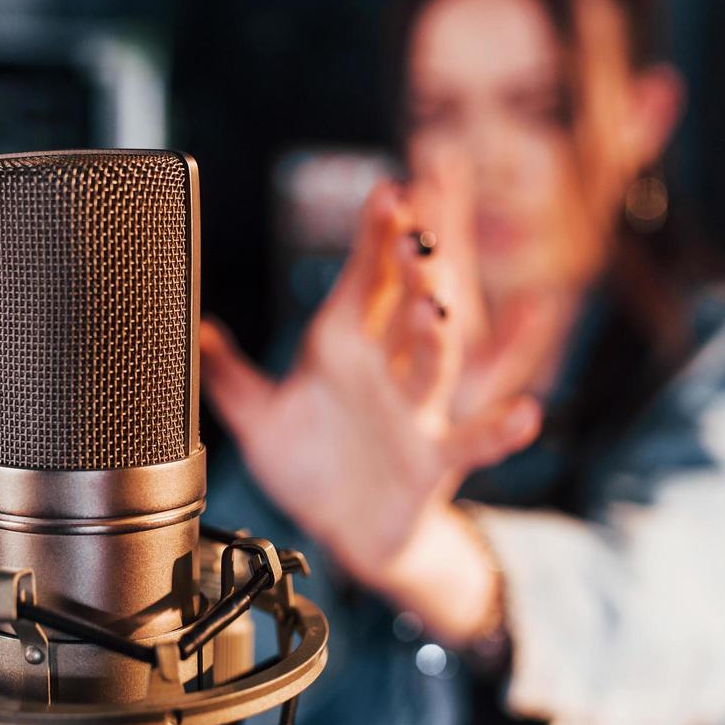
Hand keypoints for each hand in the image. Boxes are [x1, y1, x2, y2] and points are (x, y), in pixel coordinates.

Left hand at [201, 163, 558, 602]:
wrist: (344, 531)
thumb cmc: (308, 464)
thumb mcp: (260, 422)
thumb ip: (230, 378)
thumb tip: (197, 330)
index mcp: (344, 348)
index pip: (361, 283)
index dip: (374, 240)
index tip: (385, 194)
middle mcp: (386, 370)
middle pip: (404, 309)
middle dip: (410, 270)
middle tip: (414, 230)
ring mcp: (416, 412)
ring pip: (434, 365)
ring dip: (436, 335)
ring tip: (437, 305)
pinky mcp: (436, 459)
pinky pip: (473, 442)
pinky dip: (500, 431)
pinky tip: (526, 416)